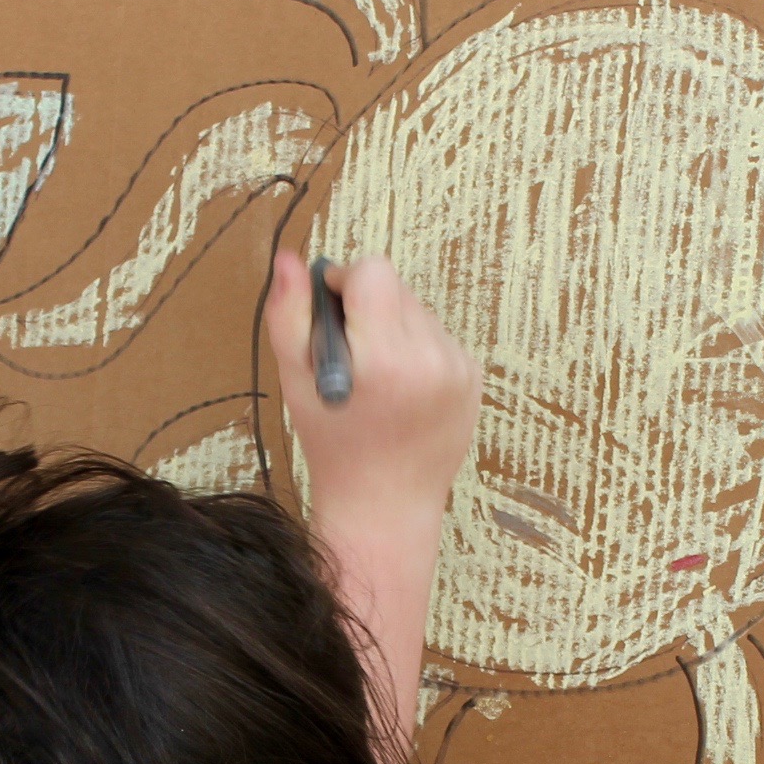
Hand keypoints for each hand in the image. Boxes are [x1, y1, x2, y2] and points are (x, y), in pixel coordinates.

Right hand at [265, 252, 480, 535]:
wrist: (385, 504)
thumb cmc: (334, 444)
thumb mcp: (295, 381)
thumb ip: (289, 315)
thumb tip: (291, 260)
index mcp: (385, 358)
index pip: (373, 273)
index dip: (345, 284)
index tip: (333, 316)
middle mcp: (431, 359)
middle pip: (395, 288)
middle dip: (368, 309)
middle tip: (352, 355)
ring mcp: (458, 369)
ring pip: (418, 311)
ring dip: (393, 329)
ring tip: (378, 378)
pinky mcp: (473, 377)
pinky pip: (438, 336)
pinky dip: (417, 350)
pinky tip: (402, 388)